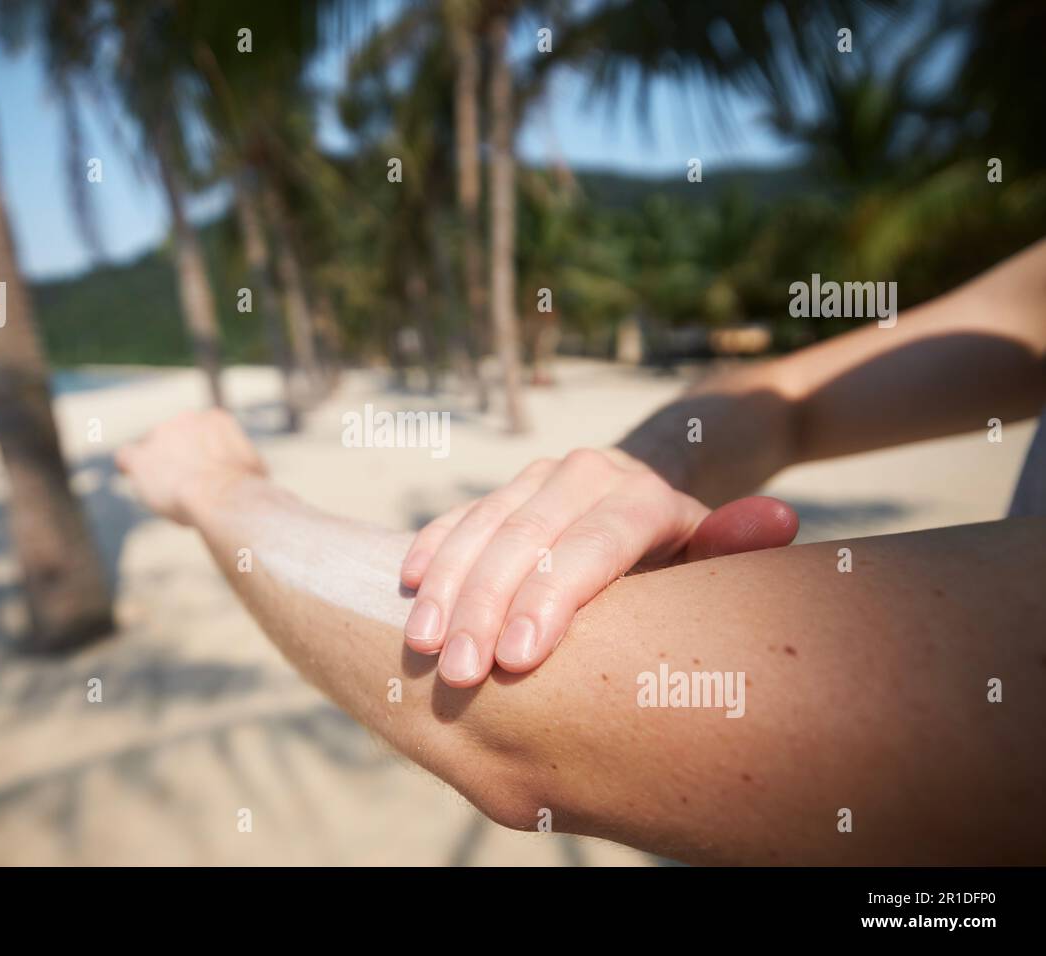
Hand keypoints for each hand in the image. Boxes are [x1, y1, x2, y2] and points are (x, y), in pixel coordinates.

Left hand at [115, 409, 266, 525]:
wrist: (217, 494)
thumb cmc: (242, 487)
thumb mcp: (255, 470)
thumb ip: (244, 465)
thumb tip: (253, 474)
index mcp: (216, 419)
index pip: (203, 431)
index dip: (204, 453)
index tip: (209, 473)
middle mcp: (187, 419)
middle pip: (178, 437)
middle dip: (183, 458)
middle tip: (192, 486)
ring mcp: (161, 436)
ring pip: (155, 449)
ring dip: (161, 467)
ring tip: (171, 493)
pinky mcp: (141, 459)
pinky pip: (128, 457)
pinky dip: (131, 467)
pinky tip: (135, 475)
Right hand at [400, 448, 797, 685]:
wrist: (651, 517)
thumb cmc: (685, 568)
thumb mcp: (712, 564)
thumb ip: (732, 548)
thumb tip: (779, 519)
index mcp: (645, 494)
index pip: (592, 543)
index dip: (550, 600)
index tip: (515, 660)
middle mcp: (590, 473)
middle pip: (528, 536)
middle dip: (485, 606)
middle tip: (459, 674)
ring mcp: (540, 477)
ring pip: (484, 524)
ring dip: (447, 586)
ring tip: (422, 647)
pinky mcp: (504, 489)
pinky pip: (458, 515)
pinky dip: (431, 549)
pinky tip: (408, 585)